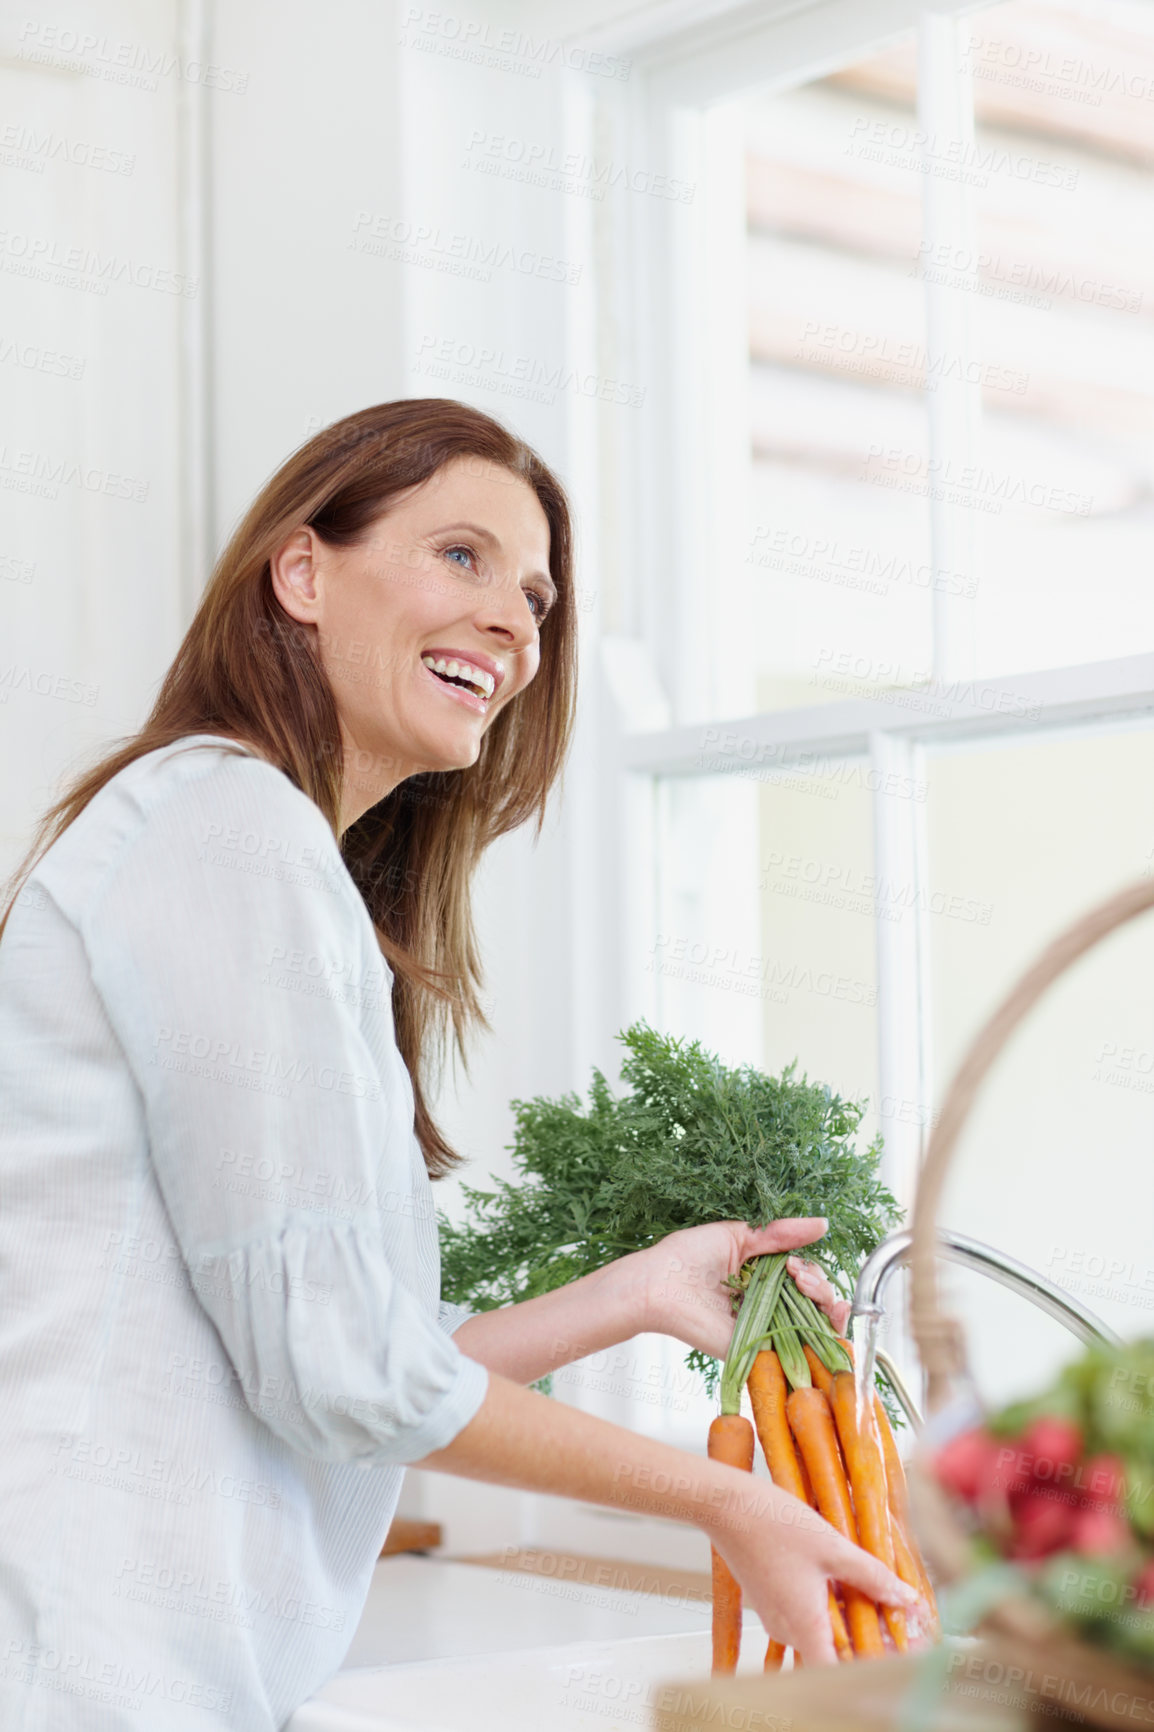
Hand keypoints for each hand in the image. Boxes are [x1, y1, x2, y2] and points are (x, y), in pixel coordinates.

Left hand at [628, 1218, 845, 1357]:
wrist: (660, 1283)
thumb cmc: (688, 1256)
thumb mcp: (740, 1236)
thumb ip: (781, 1233)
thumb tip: (823, 1224)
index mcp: (764, 1277)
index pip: (806, 1279)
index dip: (812, 1272)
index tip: (795, 1264)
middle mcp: (768, 1305)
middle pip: (817, 1302)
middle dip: (820, 1286)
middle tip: (798, 1275)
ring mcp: (767, 1328)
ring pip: (816, 1324)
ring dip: (825, 1302)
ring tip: (803, 1285)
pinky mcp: (761, 1349)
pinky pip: (803, 1351)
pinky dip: (828, 1337)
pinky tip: (832, 1316)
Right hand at [706, 1479, 920, 1664]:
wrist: (725, 1504)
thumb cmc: (773, 1523)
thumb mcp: (833, 1547)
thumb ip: (872, 1576)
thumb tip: (905, 1598)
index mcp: (804, 1625)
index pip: (842, 1672)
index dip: (874, 1663)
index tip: (899, 1645)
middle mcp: (787, 1630)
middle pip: (834, 1652)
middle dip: (869, 1637)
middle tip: (897, 1614)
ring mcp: (775, 1616)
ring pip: (821, 1632)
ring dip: (849, 1618)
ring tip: (877, 1592)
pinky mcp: (769, 1600)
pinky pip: (805, 1615)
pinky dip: (829, 1605)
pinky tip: (844, 1579)